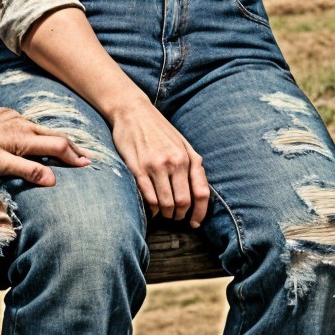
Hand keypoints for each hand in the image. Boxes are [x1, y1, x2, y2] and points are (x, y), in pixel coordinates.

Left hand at [0, 98, 86, 185]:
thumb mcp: (1, 166)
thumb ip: (28, 170)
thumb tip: (53, 178)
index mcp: (26, 139)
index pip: (59, 146)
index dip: (74, 156)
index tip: (87, 163)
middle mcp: (22, 124)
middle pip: (53, 134)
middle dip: (70, 146)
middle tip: (84, 154)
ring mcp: (10, 116)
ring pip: (36, 126)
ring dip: (50, 136)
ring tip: (57, 143)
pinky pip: (18, 120)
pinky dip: (28, 128)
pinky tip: (24, 131)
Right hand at [108, 101, 209, 226]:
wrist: (133, 111)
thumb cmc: (158, 129)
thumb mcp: (182, 144)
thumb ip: (192, 165)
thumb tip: (199, 193)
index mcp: (189, 157)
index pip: (201, 193)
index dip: (200, 213)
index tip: (194, 223)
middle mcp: (176, 162)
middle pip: (183, 202)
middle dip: (180, 215)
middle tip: (175, 217)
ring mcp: (157, 166)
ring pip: (166, 203)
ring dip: (165, 214)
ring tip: (162, 213)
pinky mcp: (139, 168)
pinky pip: (149, 198)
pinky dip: (152, 209)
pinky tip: (151, 209)